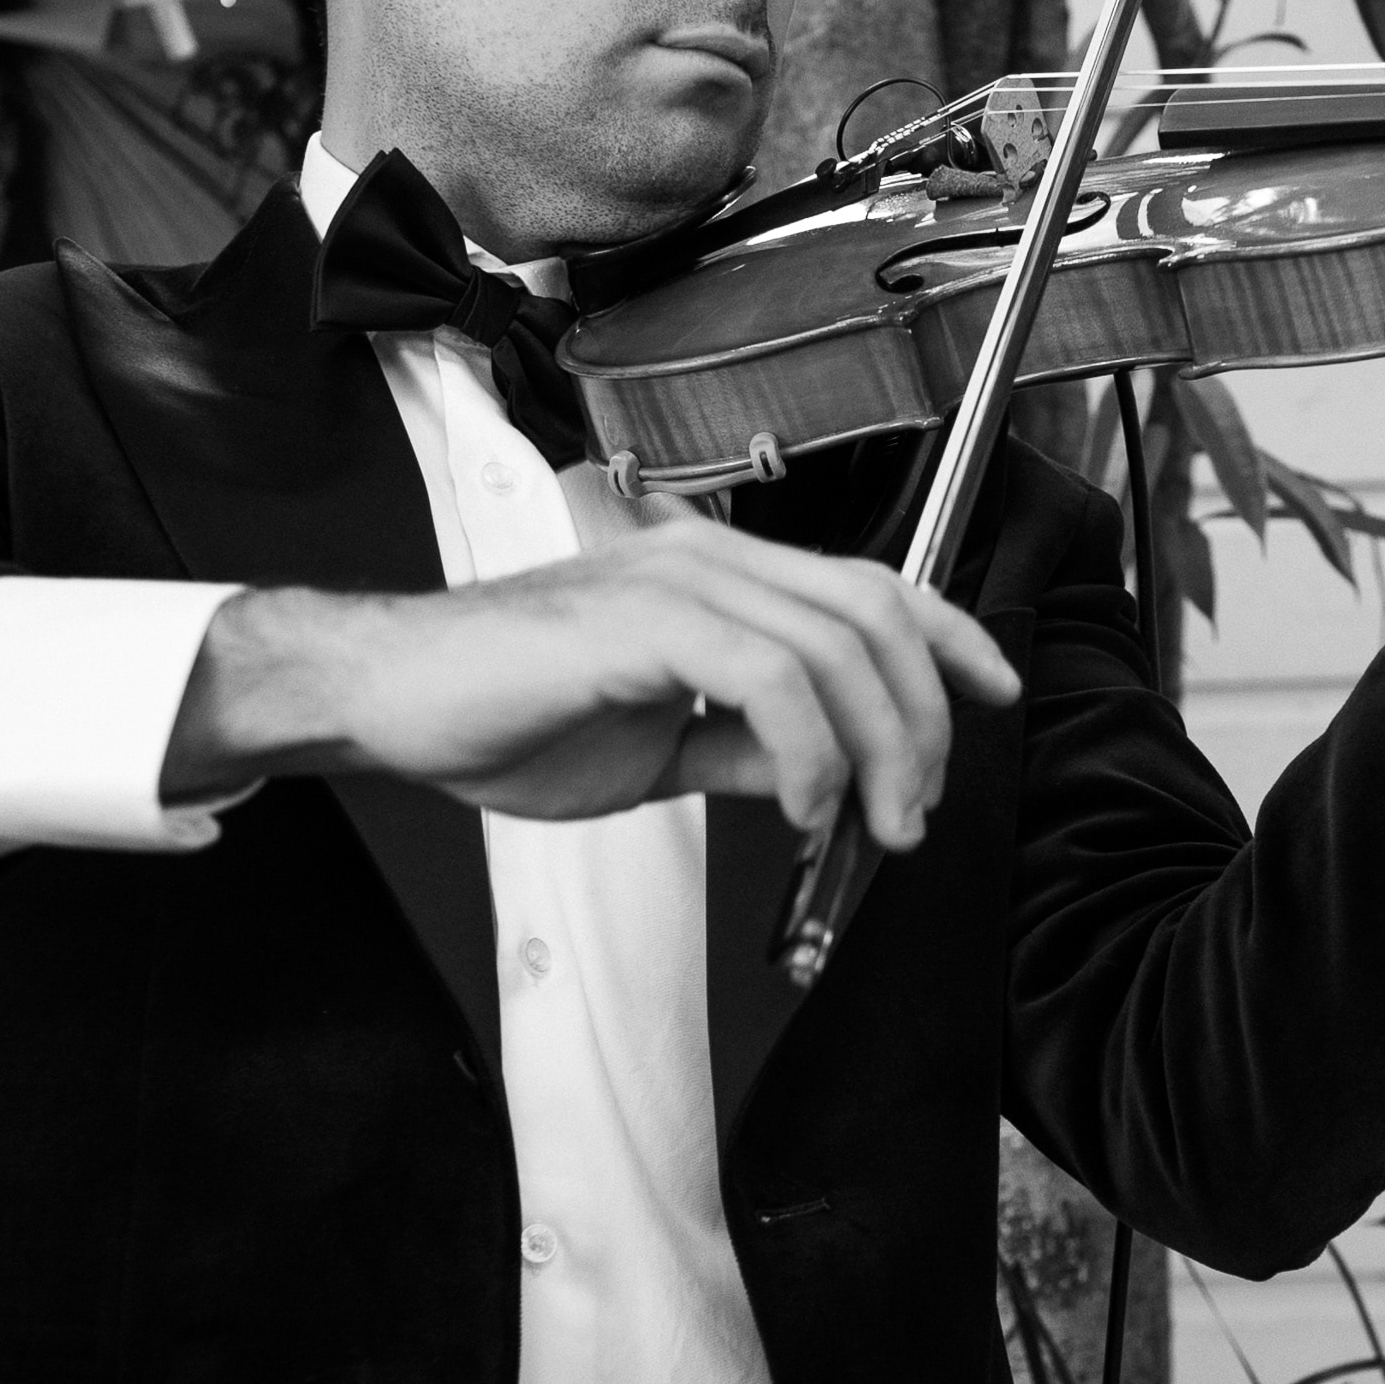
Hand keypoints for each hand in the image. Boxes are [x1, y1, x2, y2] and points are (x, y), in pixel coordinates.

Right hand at [170, 499, 1021, 841]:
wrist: (389, 699)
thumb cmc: (501, 714)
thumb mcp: (657, 747)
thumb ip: (743, 748)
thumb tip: (823, 777)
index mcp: (715, 575)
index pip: (868, 584)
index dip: (949, 634)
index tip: (996, 695)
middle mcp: (706, 558)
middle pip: (873, 611)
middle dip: (923, 719)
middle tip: (915, 811)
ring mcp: (673, 581)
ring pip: (836, 644)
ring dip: (877, 748)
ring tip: (868, 825)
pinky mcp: (639, 622)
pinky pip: (770, 677)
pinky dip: (808, 750)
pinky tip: (800, 807)